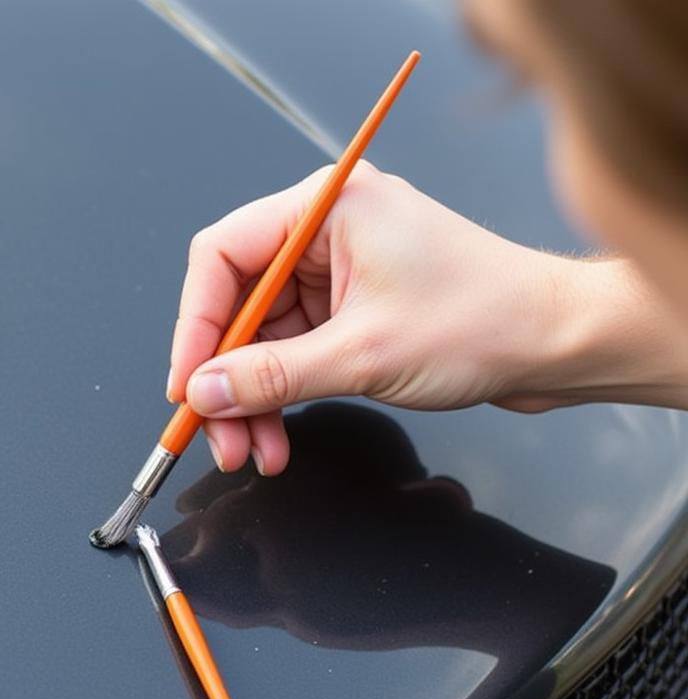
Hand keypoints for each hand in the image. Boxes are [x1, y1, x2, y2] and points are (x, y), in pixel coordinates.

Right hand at [168, 160, 687, 474]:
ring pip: (262, 338)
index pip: (223, 255)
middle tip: (215, 432)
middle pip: (238, 304)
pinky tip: (277, 435)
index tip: (186, 383)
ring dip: (251, 398)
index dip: (195, 324)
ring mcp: (338, 272)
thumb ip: (273, 376)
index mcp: (327, 206)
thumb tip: (205, 390)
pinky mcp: (350, 308)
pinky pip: (292, 353)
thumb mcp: (363, 354)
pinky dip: (280, 395)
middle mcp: (326, 231)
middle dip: (224, 376)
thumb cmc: (486, 321)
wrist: (556, 344)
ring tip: (252, 449)